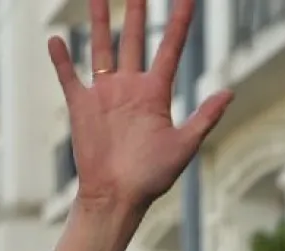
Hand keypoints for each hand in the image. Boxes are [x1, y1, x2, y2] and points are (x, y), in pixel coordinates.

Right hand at [49, 0, 229, 215]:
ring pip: (101, 48)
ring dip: (99, 21)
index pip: (171, 46)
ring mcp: (104, 94)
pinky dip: (61, 60)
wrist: (116, 197)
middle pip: (134, 37)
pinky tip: (55, 39)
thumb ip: (205, 117)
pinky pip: (69, 78)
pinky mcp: (81, 107)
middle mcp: (130, 87)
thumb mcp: (184, 145)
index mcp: (156, 92)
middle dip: (138, 8)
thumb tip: (229, 92)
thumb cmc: (151, 178)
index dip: (180, 19)